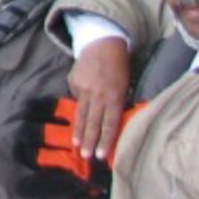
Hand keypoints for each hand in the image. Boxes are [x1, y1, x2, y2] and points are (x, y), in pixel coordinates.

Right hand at [68, 36, 131, 159]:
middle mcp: (98, 95)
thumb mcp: (125, 84)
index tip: (101, 155)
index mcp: (114, 96)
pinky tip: (83, 104)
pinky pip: (77, 98)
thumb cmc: (120, 65)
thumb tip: (111, 119)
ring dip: (79, 131)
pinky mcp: (73, 82)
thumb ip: (117, 102)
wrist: (102, 42)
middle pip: (93, 123)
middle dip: (90, 141)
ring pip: (81, 114)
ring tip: (76, 144)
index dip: (105, 140)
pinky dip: (80, 105)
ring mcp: (83, 89)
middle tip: (85, 156)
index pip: (109, 123)